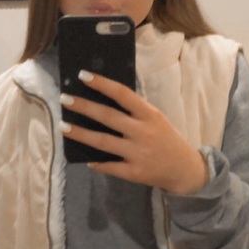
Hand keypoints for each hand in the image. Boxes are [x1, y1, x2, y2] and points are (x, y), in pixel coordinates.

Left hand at [59, 71, 208, 194]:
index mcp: (149, 115)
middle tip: (64, 99)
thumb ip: (135, 111)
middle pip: (108, 117)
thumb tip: (104, 100)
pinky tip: (85, 159)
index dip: (102, 84)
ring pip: (103, 142)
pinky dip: (97, 163)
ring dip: (81, 134)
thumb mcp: (157, 119)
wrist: (185, 170)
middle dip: (84, 107)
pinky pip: (110, 166)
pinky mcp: (135, 172)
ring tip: (63, 126)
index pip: (122, 94)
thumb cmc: (167, 139)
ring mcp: (138, 153)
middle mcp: (143, 132)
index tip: (83, 75)